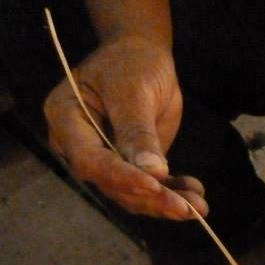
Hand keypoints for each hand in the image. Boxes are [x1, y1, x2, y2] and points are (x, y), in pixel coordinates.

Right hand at [44, 35, 207, 219]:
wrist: (143, 56)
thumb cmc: (131, 63)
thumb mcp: (133, 90)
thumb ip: (138, 131)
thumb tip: (151, 172)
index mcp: (66, 119)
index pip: (91, 160)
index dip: (121, 177)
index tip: (154, 186)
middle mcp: (79, 147)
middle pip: (112, 185)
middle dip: (151, 198)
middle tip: (187, 209)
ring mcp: (104, 161)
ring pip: (133, 194)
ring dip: (167, 202)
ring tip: (199, 206)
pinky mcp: (129, 168)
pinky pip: (149, 189)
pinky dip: (174, 192)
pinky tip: (196, 194)